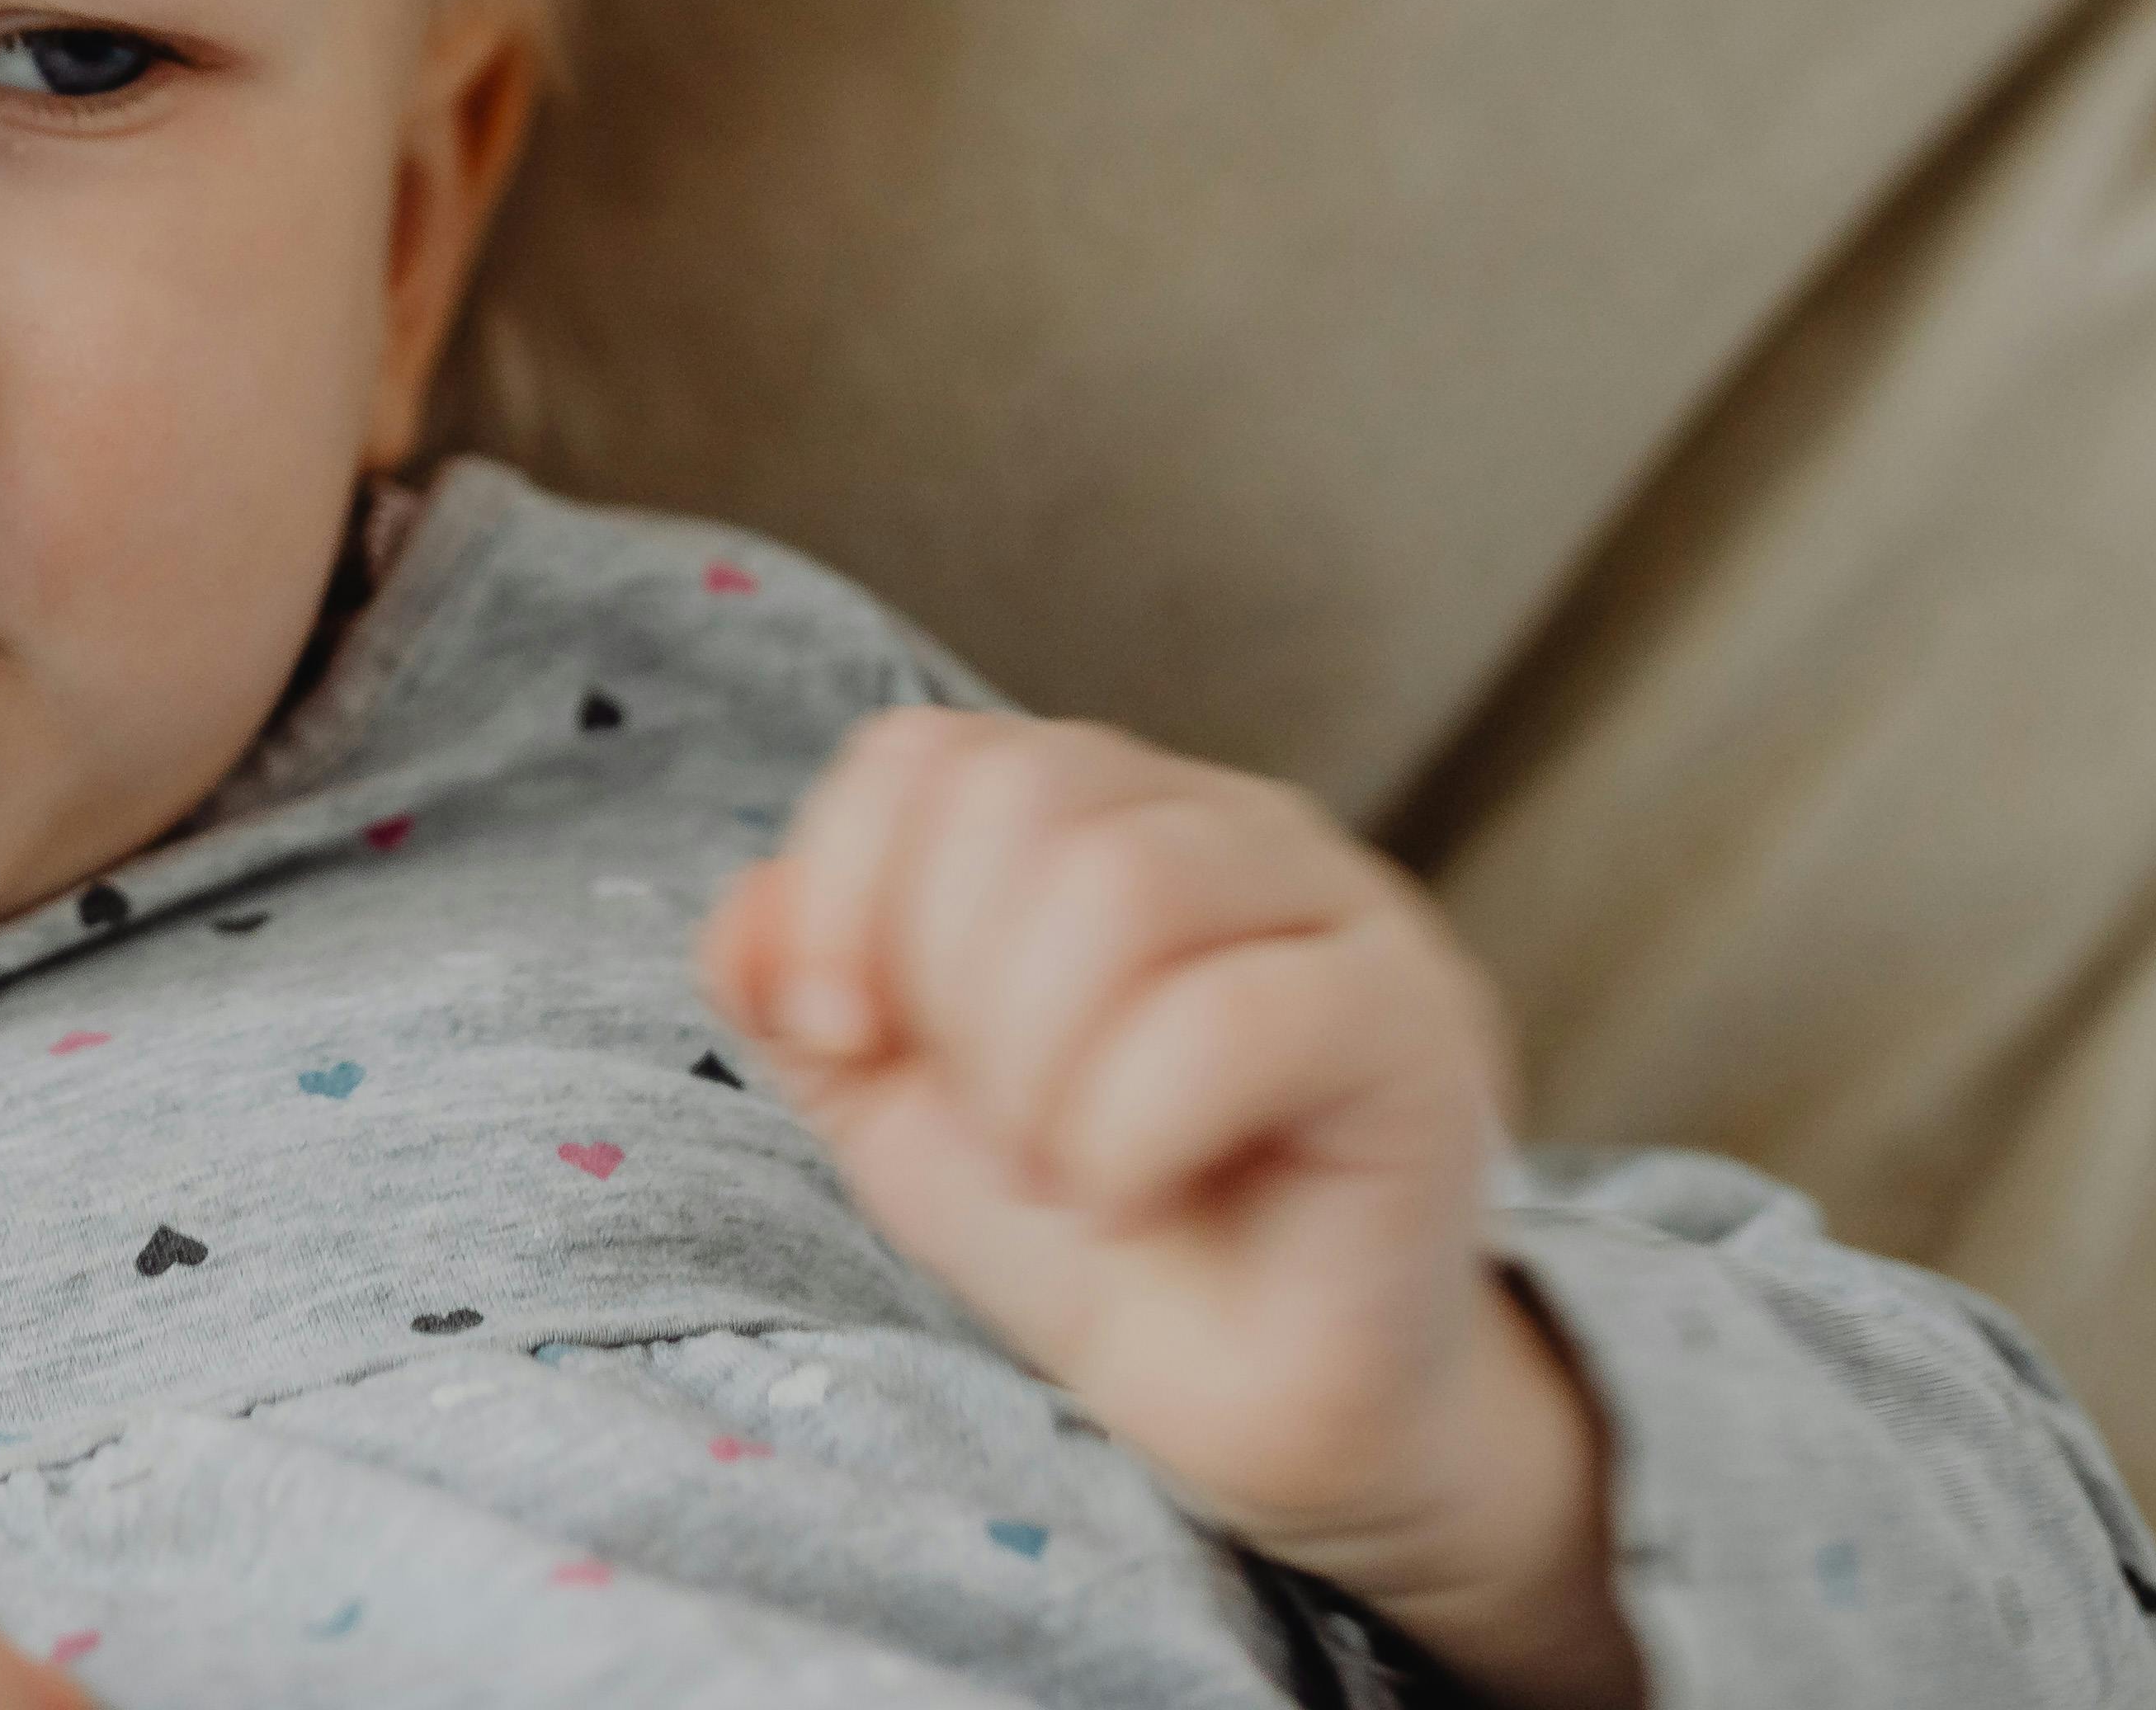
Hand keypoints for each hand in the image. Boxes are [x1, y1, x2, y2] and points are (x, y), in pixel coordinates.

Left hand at [698, 712, 1639, 1709]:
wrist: (1257, 1403)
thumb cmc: (1094, 1228)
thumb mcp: (897, 1104)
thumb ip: (801, 992)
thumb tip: (742, 923)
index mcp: (1101, 810)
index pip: (929, 752)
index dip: (841, 885)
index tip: (833, 1035)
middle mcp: (1228, 822)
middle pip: (1021, 794)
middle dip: (949, 992)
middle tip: (997, 1134)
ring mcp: (1341, 908)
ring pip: (1124, 880)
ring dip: (1037, 1065)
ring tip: (1063, 1170)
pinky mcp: (1412, 1027)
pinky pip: (1238, 1015)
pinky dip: (1132, 1127)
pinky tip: (1133, 1200)